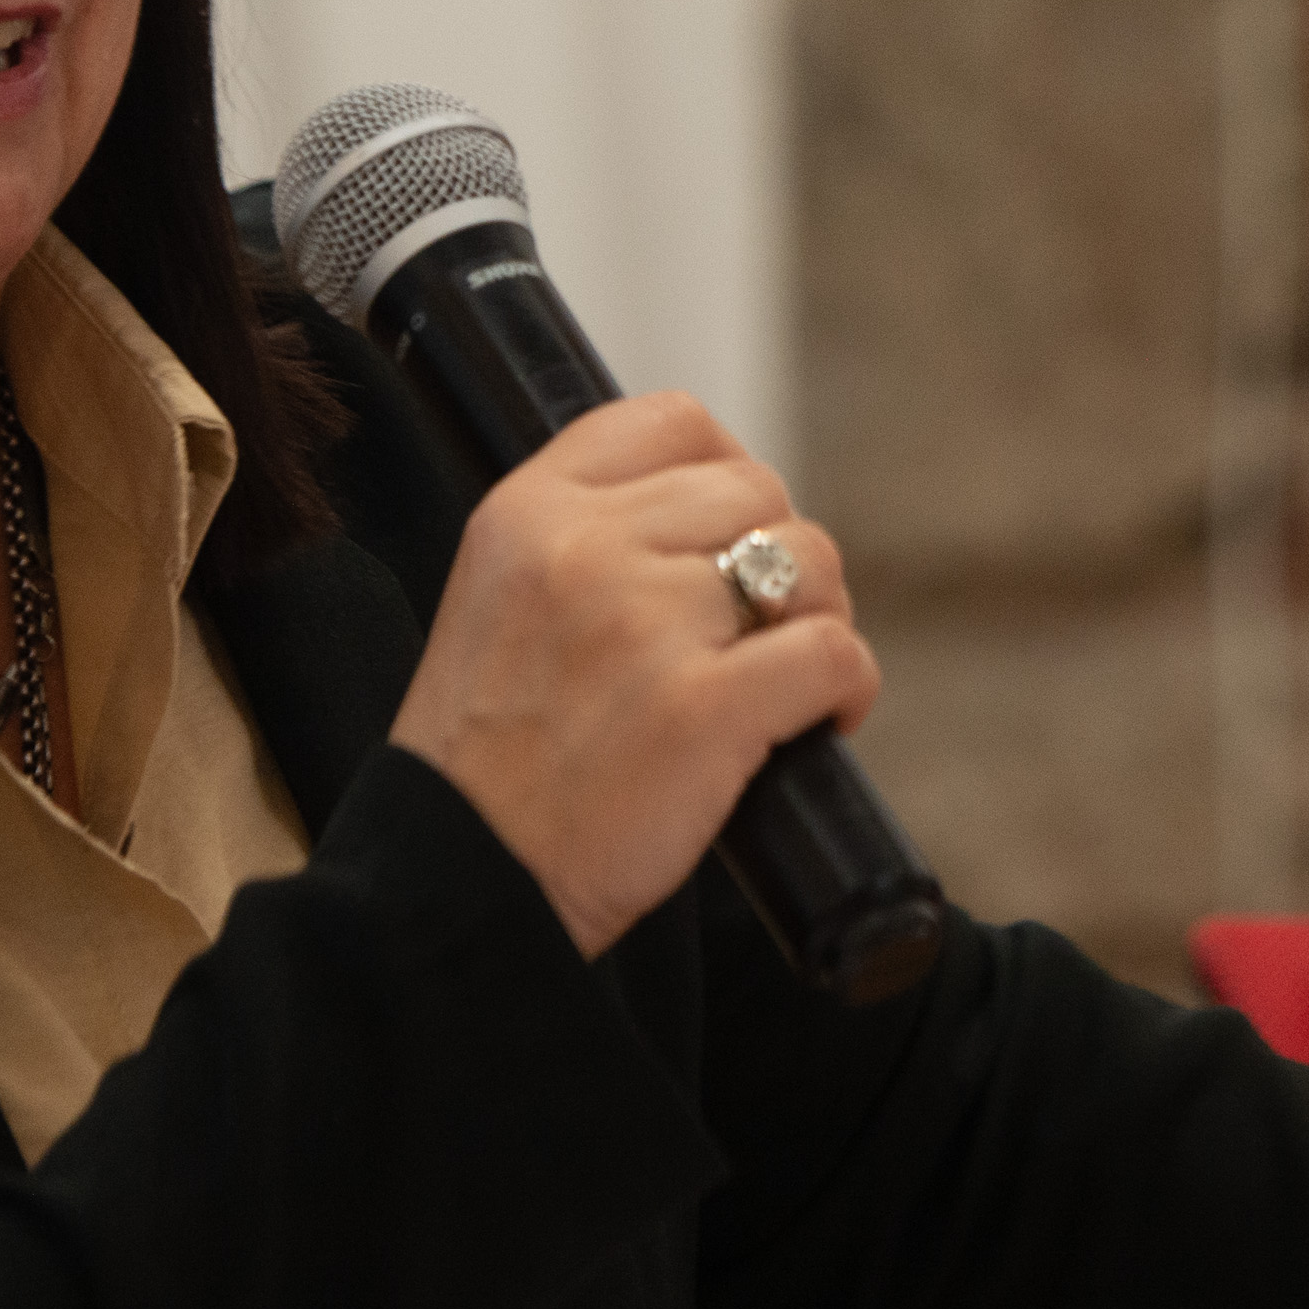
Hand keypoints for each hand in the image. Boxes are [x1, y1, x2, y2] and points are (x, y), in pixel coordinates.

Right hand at [387, 391, 878, 958]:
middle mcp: (584, 550)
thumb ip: (589, 540)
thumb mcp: (501, 601)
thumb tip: (725, 511)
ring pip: (809, 560)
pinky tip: (820, 721)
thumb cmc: (492, 763)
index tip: (727, 540)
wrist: (459, 885)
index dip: (725, 475)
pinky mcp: (703, 710)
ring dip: (821, 617)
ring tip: (788, 677)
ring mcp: (645, 626)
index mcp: (526, 512)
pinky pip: (834, 652)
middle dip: (780, 557)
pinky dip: (848, 688)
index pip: (673, 422)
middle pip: (756, 490)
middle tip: (762, 631)